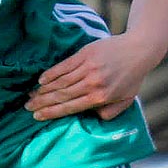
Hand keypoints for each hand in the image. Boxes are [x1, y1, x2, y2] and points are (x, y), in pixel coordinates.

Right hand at [26, 31, 155, 121]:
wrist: (138, 50)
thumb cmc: (132, 78)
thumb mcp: (125, 101)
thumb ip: (108, 113)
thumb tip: (90, 117)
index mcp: (100, 97)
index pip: (70, 107)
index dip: (52, 113)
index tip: (37, 117)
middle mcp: (92, 84)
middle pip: (61, 95)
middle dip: (42, 103)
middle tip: (28, 107)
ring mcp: (87, 68)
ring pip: (60, 82)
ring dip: (43, 90)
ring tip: (30, 95)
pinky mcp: (85, 54)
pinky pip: (63, 66)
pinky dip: (51, 73)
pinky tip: (41, 80)